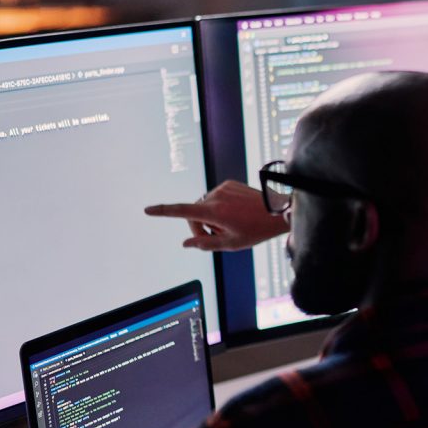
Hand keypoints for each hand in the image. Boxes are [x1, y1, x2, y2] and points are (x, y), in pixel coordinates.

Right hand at [144, 180, 289, 250]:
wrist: (279, 211)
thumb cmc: (257, 230)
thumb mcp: (231, 244)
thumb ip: (206, 244)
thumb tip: (187, 243)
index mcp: (214, 212)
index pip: (181, 211)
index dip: (163, 212)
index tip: (148, 210)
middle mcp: (215, 196)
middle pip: (194, 213)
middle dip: (199, 227)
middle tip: (215, 238)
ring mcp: (223, 188)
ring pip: (205, 206)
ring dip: (211, 217)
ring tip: (230, 226)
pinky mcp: (230, 184)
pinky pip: (216, 198)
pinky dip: (219, 207)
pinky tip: (235, 214)